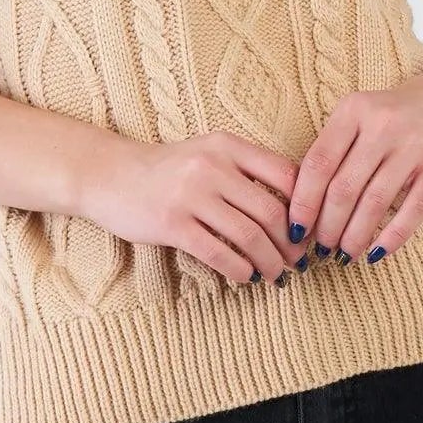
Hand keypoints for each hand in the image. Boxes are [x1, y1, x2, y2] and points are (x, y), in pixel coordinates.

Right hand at [80, 130, 305, 286]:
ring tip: (276, 275)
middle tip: (299, 261)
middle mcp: (212, 166)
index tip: (311, 229)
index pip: (285, 174)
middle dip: (291, 243)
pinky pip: (218, 252)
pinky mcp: (172, 223)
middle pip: (271, 211)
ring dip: (270, 262)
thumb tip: (293, 209)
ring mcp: (191, 194)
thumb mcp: (209, 154)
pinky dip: (240, 270)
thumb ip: (246, 171)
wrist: (111, 176)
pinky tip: (247, 277)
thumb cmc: (168, 170)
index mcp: (228, 146)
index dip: (305, 206)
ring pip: (249, 236)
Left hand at [286, 70, 422, 265]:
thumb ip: (331, 149)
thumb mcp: (357, 116)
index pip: (318, 163)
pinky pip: (412, 211)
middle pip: (344, 188)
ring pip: (375, 203)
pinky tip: (376, 254)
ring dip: (355, 236)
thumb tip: (301, 206)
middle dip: (327, 226)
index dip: (303, 201)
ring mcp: (414, 146)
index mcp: (354, 110)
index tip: (295, 229)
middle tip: (320, 247)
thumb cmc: (390, 117)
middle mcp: (383, 125)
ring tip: (344, 254)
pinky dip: (392, 238)